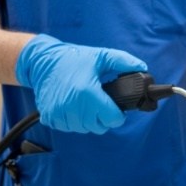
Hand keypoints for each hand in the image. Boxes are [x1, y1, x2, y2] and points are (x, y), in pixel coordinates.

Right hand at [15, 34, 147, 133]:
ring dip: (88, 120)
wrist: (43, 61)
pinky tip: (73, 107)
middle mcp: (73, 106)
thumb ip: (124, 62)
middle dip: (103, 117)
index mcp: (88, 92)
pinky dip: (73, 121)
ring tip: (86, 105)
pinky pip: (68, 128)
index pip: (112, 119)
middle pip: (98, 127)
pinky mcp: (50, 116)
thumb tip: (143, 67)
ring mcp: (60, 113)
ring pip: (83, 129)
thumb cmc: (73, 58)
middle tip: (100, 104)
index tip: (116, 108)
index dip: (118, 115)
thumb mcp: (101, 56)